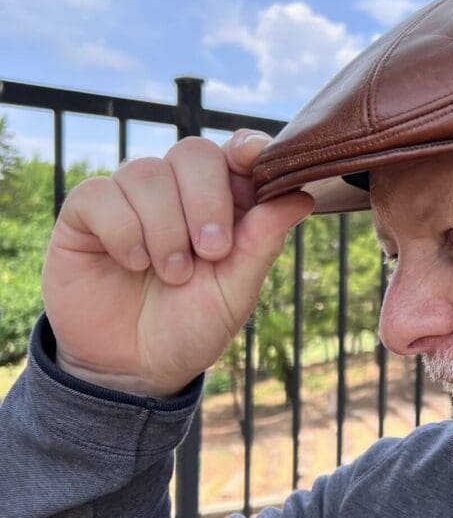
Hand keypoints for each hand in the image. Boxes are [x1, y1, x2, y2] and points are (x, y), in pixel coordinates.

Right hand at [41, 132, 313, 397]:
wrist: (134, 369)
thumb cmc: (192, 326)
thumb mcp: (236, 291)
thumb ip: (262, 242)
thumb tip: (300, 197)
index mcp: (224, 205)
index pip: (237, 154)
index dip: (248, 148)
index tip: (253, 160)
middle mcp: (177, 192)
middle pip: (194, 152)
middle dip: (207, 199)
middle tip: (213, 251)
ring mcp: (130, 199)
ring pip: (147, 173)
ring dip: (166, 228)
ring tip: (173, 274)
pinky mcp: (86, 214)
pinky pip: (101, 194)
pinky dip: (124, 231)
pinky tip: (134, 263)